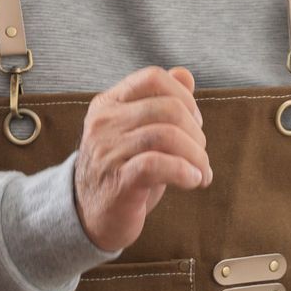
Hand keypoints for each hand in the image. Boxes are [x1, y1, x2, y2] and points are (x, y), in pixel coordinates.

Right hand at [73, 66, 211, 252]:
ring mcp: (108, 151)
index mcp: (108, 104)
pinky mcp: (118, 182)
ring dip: (196, 156)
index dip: (184, 97)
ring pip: (167, 135)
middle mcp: (104, 123)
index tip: (195, 123)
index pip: (153, 78)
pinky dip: (185, 171)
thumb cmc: (121, 170)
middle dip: (196, 133)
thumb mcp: (138, 132)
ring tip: (201, 172)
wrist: (88, 216)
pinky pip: (157, 165)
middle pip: (168, 108)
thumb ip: (160, 101)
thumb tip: (185, 74)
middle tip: (200, 155)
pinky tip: (194, 181)